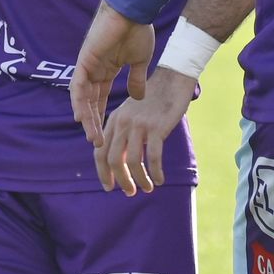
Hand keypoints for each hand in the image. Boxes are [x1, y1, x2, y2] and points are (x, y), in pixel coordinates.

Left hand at [69, 0, 154, 147]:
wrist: (134, 12)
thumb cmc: (138, 31)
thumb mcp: (140, 61)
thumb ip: (137, 79)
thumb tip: (138, 98)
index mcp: (107, 69)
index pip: (101, 98)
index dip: (102, 116)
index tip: (106, 135)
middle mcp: (95, 69)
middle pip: (90, 101)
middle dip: (93, 122)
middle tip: (98, 143)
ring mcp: (88, 64)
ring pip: (83, 98)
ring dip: (87, 118)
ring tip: (93, 138)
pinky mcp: (85, 60)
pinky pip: (78, 85)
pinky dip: (78, 102)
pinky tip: (80, 118)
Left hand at [95, 68, 197, 195]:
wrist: (172, 80)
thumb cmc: (154, 101)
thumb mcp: (132, 114)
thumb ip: (123, 133)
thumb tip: (119, 163)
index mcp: (114, 120)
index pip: (100, 152)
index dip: (103, 173)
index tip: (109, 187)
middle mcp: (123, 123)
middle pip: (113, 160)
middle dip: (121, 180)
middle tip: (130, 192)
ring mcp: (139, 125)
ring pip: (132, 161)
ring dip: (139, 179)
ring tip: (147, 188)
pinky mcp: (156, 127)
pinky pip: (153, 157)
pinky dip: (155, 172)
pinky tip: (160, 179)